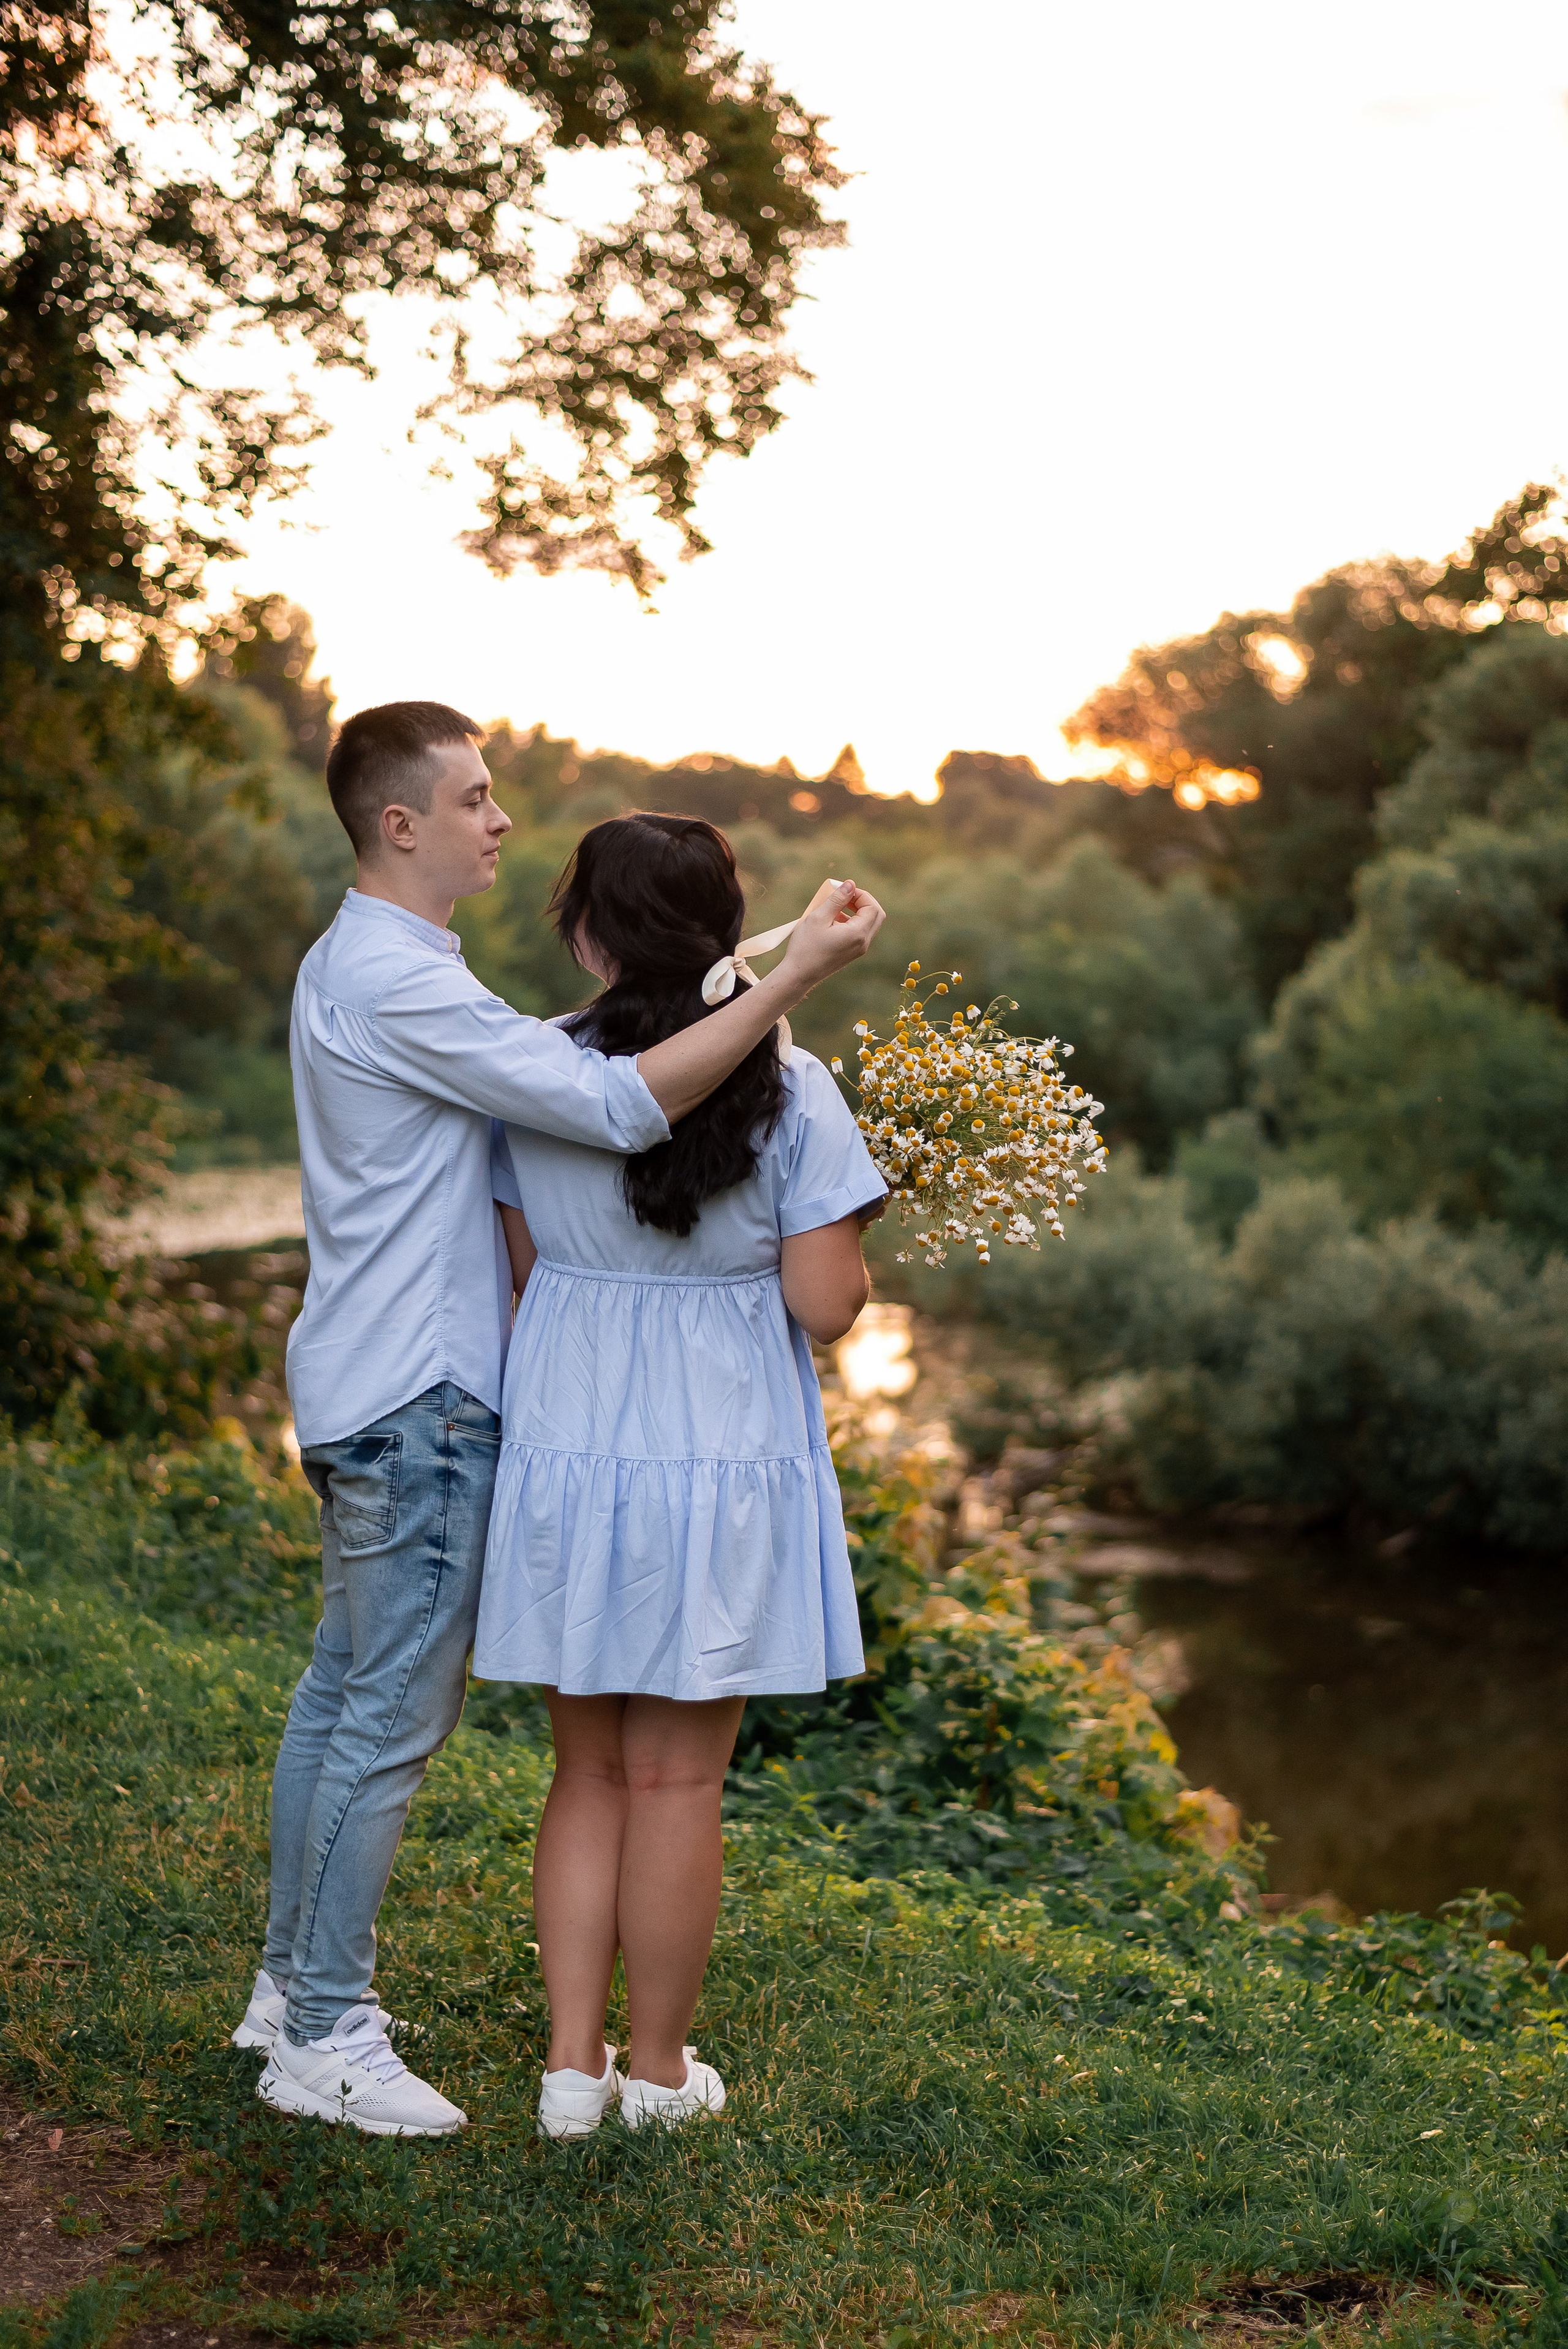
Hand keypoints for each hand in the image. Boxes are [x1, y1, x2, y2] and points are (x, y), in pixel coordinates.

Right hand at [775, 879, 885, 994]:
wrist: (799, 975)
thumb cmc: (805, 947)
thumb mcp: (819, 917)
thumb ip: (837, 899)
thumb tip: (850, 884)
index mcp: (857, 934)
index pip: (872, 907)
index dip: (860, 894)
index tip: (843, 890)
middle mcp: (863, 943)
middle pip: (876, 915)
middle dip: (863, 901)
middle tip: (845, 895)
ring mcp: (859, 950)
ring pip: (869, 923)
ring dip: (858, 911)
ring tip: (837, 906)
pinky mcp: (852, 953)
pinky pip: (860, 932)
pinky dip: (853, 921)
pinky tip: (834, 919)